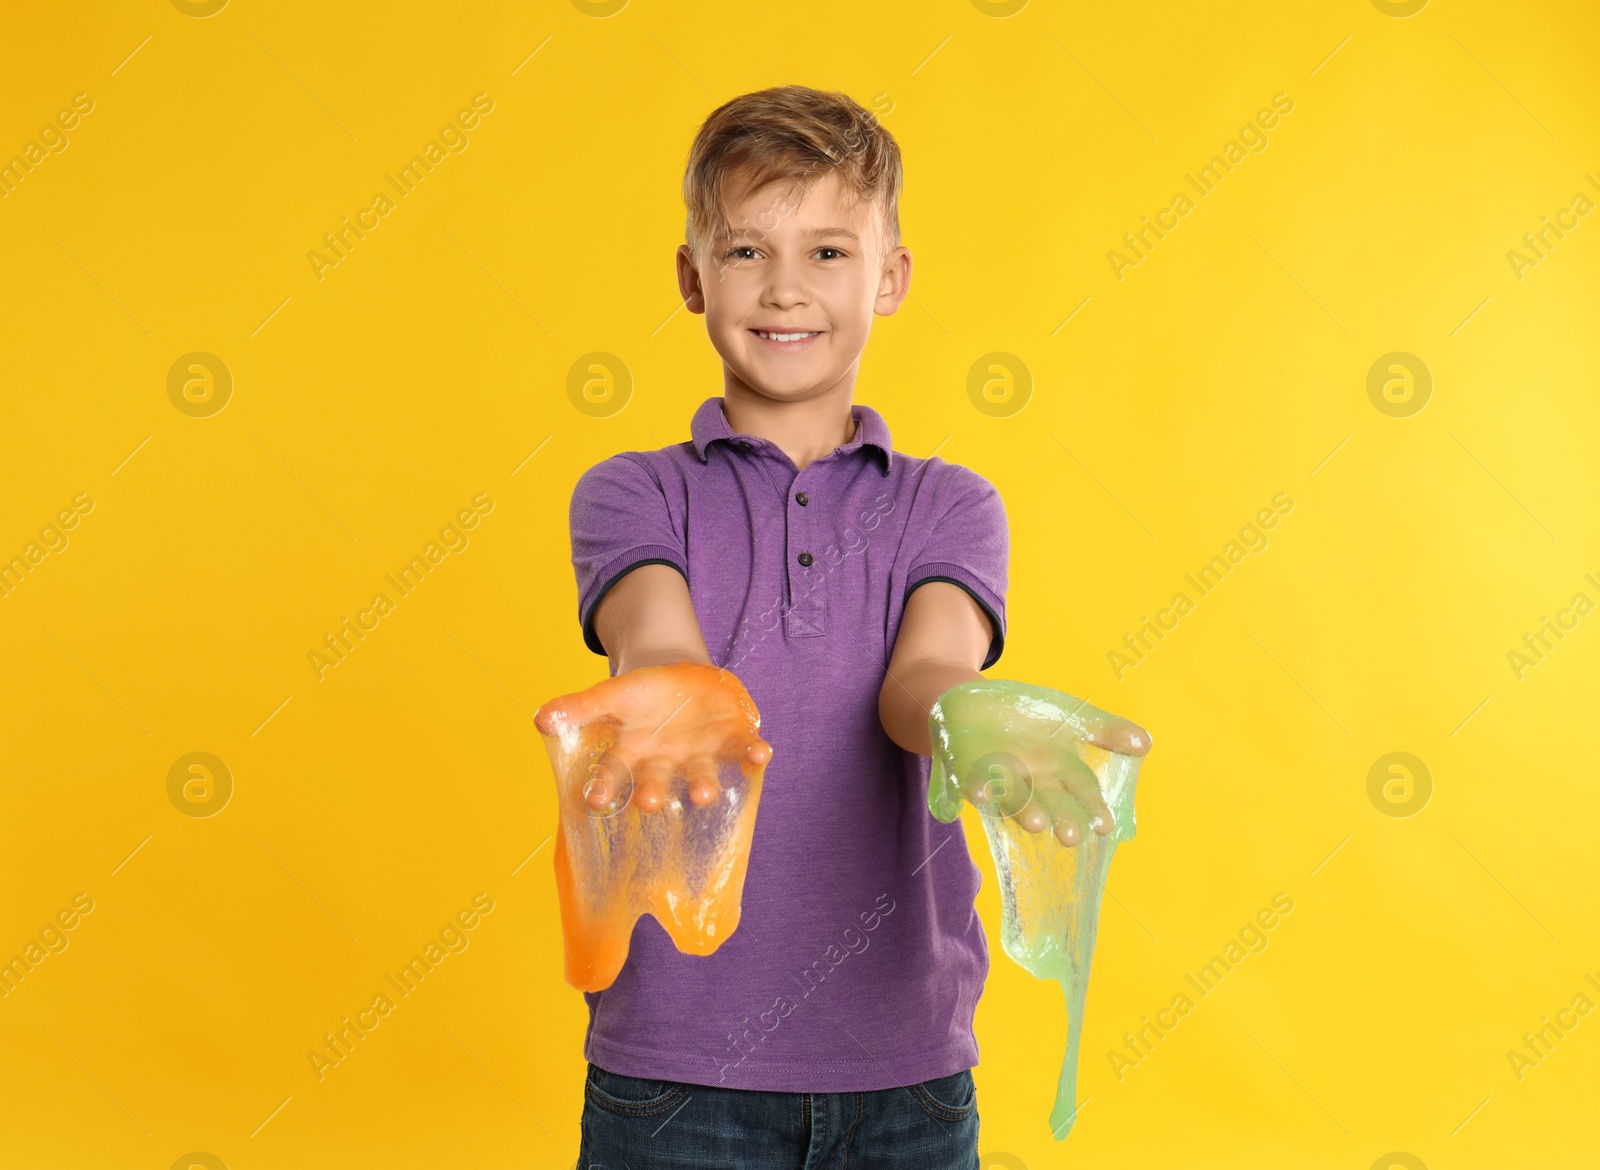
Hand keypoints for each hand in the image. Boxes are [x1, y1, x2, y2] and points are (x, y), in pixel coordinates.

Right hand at [535, 662, 772, 814]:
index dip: (604, 788)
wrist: (682, 680)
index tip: (594, 801)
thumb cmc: (643, 696)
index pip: (613, 775)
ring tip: (703, 794)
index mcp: (634, 755)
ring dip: (703, 785)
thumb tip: (539, 718)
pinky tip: (762, 754)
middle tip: (649, 802)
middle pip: (657, 781)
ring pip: (701, 775)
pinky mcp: (731, 740)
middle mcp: (666, 763)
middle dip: (653, 793)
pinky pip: (743, 750)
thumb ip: (578, 707)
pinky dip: (753, 753)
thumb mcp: (611, 695)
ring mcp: (701, 754)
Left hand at [930, 682, 1151, 847]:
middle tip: (1070, 837)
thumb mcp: (1071, 716)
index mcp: (1059, 770)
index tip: (1104, 827)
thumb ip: (1105, 729)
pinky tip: (979, 793)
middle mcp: (1032, 781)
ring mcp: (1000, 777)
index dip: (1093, 809)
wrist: (973, 703)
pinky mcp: (968, 768)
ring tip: (1035, 822)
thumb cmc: (1028, 716)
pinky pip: (973, 779)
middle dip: (1061, 819)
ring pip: (1015, 798)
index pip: (1081, 792)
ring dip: (1024, 811)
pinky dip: (977, 787)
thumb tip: (1146, 742)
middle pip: (1051, 802)